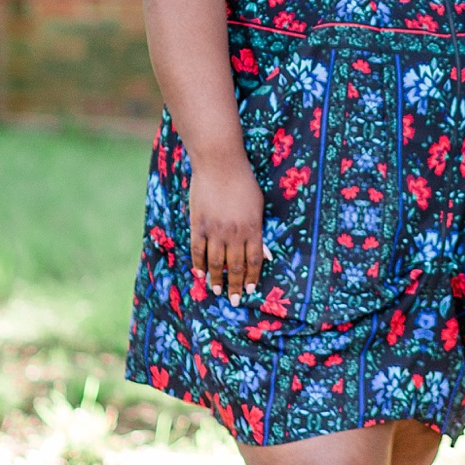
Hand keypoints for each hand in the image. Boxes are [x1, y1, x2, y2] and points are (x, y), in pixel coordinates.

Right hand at [188, 160, 265, 300]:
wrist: (219, 163)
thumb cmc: (243, 181)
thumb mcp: (258, 205)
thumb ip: (260, 230)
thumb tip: (266, 255)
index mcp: (253, 228)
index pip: (254, 261)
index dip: (252, 278)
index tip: (250, 291)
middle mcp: (234, 233)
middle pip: (236, 266)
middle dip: (236, 286)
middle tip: (234, 301)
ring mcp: (215, 230)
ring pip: (216, 262)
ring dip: (216, 279)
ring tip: (217, 290)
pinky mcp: (198, 224)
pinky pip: (198, 250)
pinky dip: (198, 264)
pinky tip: (199, 273)